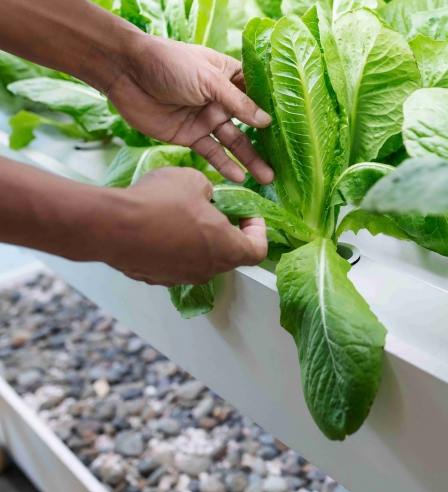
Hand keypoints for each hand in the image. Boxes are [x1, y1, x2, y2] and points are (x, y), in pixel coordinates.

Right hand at [106, 167, 267, 285]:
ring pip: (199, 258)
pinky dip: (173, 246)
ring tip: (182, 213)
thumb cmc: (160, 202)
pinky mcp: (156, 277)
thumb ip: (208, 190)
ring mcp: (180, 277)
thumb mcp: (193, 180)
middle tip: (213, 208)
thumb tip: (204, 196)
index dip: (258, 231)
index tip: (247, 214)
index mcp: (227, 249)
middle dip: (225, 230)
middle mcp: (208, 270)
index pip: (258, 250)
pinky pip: (173, 261)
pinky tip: (158, 225)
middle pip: (228, 253)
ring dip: (198, 238)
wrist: (111, 225)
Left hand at [107, 35, 274, 184]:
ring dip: (249, 159)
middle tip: (285, 163)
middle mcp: (221, 99)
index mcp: (229, 77)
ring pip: (233, 142)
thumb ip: (238, 103)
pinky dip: (224, 165)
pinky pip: (211, 152)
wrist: (125, 72)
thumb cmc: (169, 64)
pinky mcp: (189, 135)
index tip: (294, 129)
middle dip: (266, 143)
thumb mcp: (209, 80)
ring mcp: (205, 118)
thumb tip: (266, 122)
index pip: (258, 95)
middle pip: (249, 124)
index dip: (275, 111)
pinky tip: (239, 178)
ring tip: (267, 177)